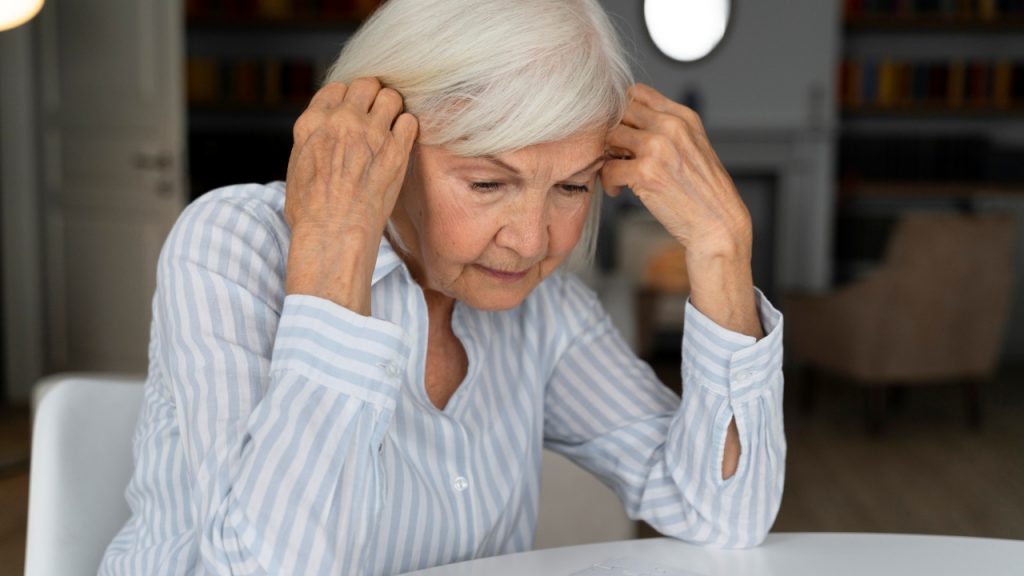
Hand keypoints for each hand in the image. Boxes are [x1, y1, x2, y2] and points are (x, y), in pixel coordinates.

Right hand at [284, 77, 417, 313]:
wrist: (333, 234)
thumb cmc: (311, 214)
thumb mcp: (296, 170)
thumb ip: (310, 143)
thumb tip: (320, 138)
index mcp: (312, 124)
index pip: (335, 89)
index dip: (347, 98)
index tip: (353, 111)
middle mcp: (341, 121)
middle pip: (365, 84)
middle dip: (372, 95)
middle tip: (377, 113)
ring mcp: (370, 133)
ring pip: (391, 97)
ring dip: (393, 108)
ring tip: (392, 125)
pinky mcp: (395, 150)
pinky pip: (410, 121)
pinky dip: (408, 128)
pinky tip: (402, 142)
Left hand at [600, 84, 751, 261]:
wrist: (718, 223)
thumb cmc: (704, 191)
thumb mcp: (694, 146)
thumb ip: (667, 129)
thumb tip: (630, 123)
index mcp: (684, 117)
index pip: (639, 93)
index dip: (623, 111)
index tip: (623, 130)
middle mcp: (672, 127)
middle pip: (620, 112)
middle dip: (613, 133)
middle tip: (616, 153)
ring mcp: (658, 148)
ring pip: (610, 137)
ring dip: (607, 156)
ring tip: (617, 173)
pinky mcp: (645, 173)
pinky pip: (608, 168)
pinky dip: (608, 182)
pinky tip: (619, 190)